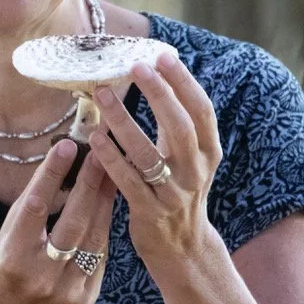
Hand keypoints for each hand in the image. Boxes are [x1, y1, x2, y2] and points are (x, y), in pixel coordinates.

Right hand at [0, 139, 117, 303]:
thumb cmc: (9, 259)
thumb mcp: (10, 229)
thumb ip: (36, 198)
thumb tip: (65, 155)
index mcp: (14, 256)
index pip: (36, 207)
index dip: (52, 175)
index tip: (67, 145)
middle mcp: (41, 276)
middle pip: (73, 222)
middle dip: (89, 183)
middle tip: (101, 152)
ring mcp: (66, 291)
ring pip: (94, 237)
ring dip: (105, 201)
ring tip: (112, 172)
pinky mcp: (85, 300)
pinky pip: (101, 255)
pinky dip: (104, 227)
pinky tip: (110, 205)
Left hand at [88, 52, 222, 274]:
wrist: (183, 248)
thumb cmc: (179, 190)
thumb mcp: (190, 157)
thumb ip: (177, 123)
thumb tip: (157, 72)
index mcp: (208, 152)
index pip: (201, 110)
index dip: (183, 82)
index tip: (162, 55)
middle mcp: (196, 171)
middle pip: (179, 125)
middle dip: (158, 93)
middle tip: (135, 67)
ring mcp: (174, 193)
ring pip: (147, 153)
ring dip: (123, 121)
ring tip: (102, 95)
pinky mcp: (150, 212)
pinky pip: (127, 180)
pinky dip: (110, 157)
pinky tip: (95, 138)